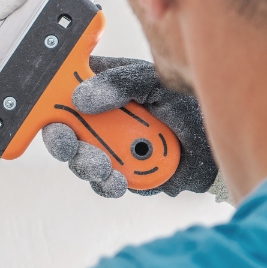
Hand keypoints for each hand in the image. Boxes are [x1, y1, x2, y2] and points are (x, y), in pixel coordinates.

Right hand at [41, 57, 217, 198]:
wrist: (218, 142)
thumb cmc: (188, 102)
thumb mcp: (154, 82)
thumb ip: (121, 84)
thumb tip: (81, 98)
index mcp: (101, 88)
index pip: (62, 93)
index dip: (48, 105)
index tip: (52, 116)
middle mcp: (99, 119)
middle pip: (63, 132)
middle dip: (64, 144)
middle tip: (71, 148)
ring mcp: (109, 148)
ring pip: (81, 161)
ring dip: (88, 167)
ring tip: (106, 169)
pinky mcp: (123, 174)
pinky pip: (104, 184)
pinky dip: (108, 184)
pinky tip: (119, 182)